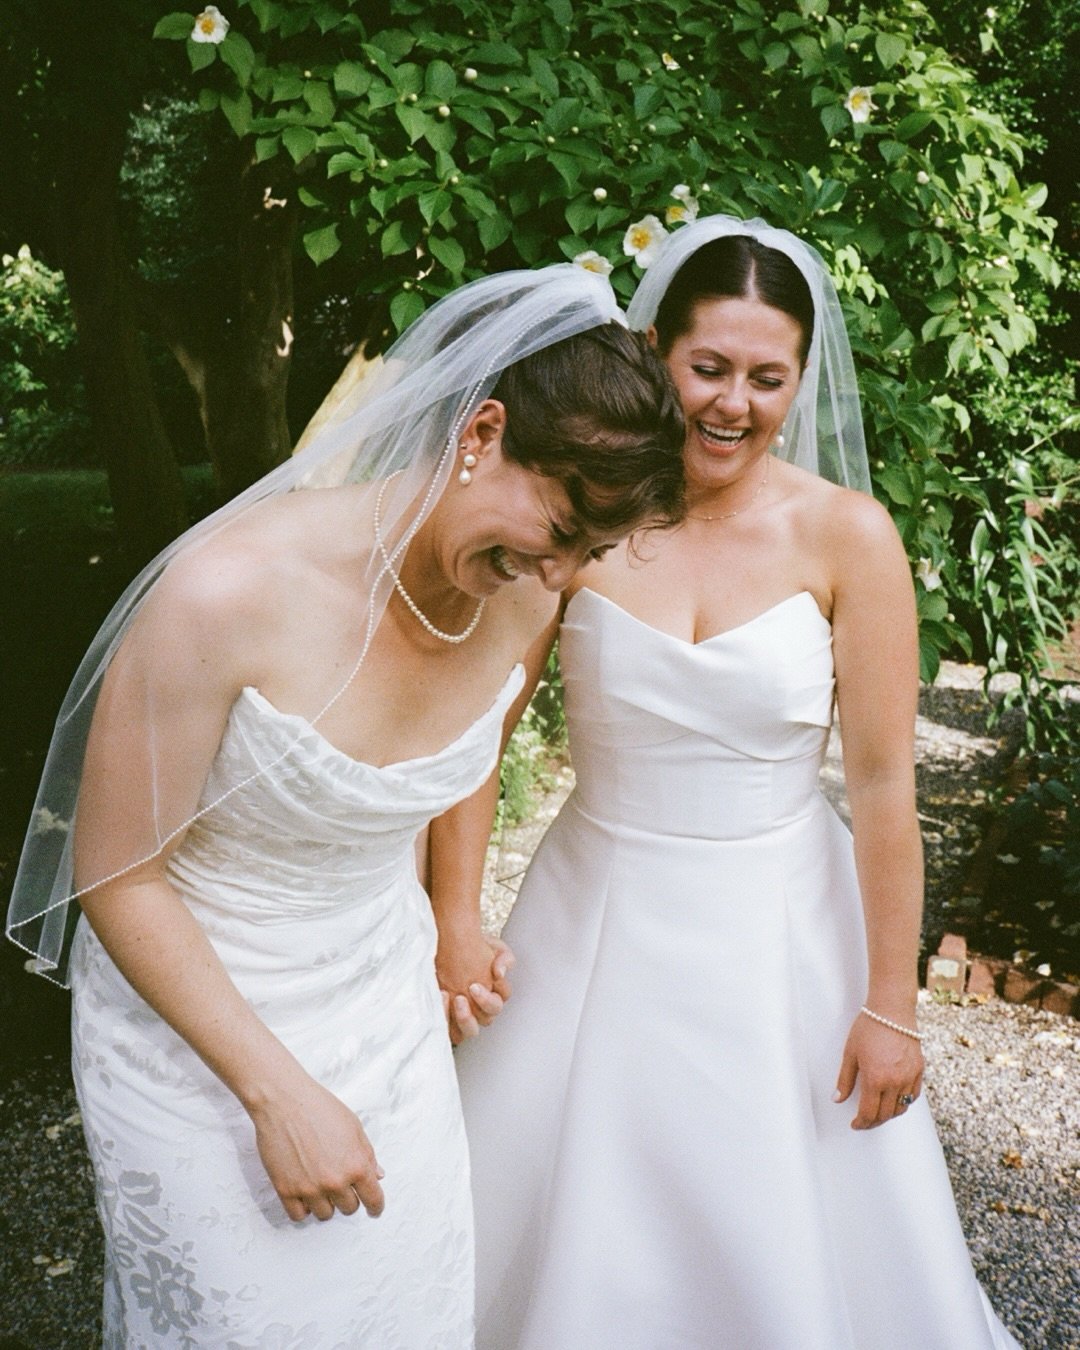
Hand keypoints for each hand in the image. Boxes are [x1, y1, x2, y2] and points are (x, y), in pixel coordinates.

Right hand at [248, 1074, 385, 1221]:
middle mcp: (335, 1181)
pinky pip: (299, 1215)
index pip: (373, 1199)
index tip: (374, 1209)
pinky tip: (304, 1193)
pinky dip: (303, 1207)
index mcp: (356, 1164)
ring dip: (326, 1202)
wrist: (284, 1101)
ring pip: (325, 1214)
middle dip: (348, 1197)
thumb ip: (367, 1154)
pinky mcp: (286, 1190)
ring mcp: (309, 1188)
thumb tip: (377, 1175)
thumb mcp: (353, 1126)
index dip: (375, 1206)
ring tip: (320, 1184)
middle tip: (340, 1182)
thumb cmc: (320, 1108)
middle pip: (349, 1208)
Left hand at [435, 929, 514, 1044]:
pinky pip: (449, 1031)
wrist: (449, 943)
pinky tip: (441, 1000)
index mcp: (494, 996)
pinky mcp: (448, 1018)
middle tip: (465, 992)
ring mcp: (464, 1015)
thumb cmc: (472, 947)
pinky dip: (445, 1019)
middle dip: (477, 1008)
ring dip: (464, 1019)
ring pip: (470, 1031)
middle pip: (487, 1019)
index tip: (474, 985)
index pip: (497, 1005)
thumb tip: (501, 973)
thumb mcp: (494, 947)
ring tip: (455, 1000)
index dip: (488, 999)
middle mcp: (481, 1009)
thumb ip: (504, 959)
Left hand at [833, 1013, 923, 1129]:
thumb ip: (845, 1079)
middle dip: (873, 1122)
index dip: (861, 1123)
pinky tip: (894, 1100)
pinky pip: (913, 1095)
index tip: (856, 1124)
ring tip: (878, 1112)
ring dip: (889, 1114)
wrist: (891, 1010)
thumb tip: (837, 1099)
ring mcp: (909, 1077)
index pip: (869, 1113)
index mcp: (875, 1079)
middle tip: (864, 1121)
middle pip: (886, 1114)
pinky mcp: (919, 1070)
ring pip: (901, 1108)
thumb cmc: (868, 1027)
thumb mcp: (850, 1053)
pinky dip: (904, 1102)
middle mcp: (895, 1081)